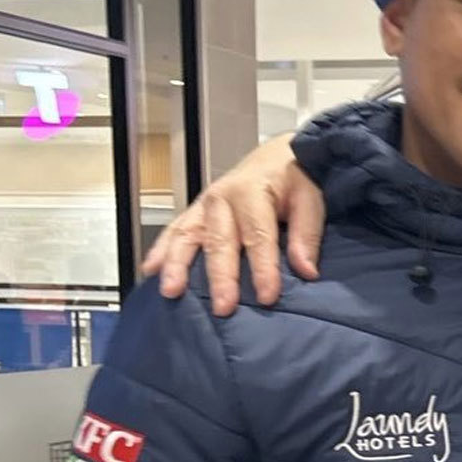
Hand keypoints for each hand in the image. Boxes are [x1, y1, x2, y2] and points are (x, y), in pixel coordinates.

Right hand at [140, 133, 325, 315]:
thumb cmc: (295, 177)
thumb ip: (307, 234)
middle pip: (220, 242)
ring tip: (171, 291)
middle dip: (220, 276)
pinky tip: (150, 271)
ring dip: (177, 264)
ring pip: (187, 236)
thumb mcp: (311, 197)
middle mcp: (222, 197)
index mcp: (252, 191)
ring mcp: (204, 205)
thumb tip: (307, 271)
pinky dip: (161, 250)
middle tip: (222, 307)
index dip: (263, 269)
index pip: (258, 236)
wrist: (277, 155)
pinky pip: (174, 230)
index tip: (268, 297)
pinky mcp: (196, 212)